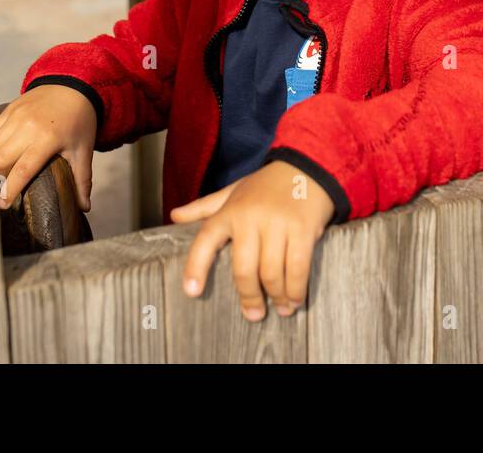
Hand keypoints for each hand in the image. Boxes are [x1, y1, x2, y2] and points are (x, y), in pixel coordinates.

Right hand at [0, 85, 96, 211]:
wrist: (73, 86)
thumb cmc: (79, 121)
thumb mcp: (83, 150)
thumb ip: (82, 180)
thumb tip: (84, 207)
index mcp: (47, 139)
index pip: (22, 170)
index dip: (10, 189)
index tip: (3, 204)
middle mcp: (27, 127)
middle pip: (0, 158)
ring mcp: (15, 116)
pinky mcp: (8, 109)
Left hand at [171, 161, 335, 321]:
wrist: (307, 168)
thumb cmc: (266, 185)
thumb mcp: (234, 191)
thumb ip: (205, 206)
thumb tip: (175, 215)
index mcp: (229, 211)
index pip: (206, 240)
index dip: (196, 267)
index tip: (191, 292)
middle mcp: (250, 218)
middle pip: (244, 269)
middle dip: (250, 297)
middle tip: (254, 314)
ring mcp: (277, 224)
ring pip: (271, 273)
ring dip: (277, 296)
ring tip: (281, 308)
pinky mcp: (302, 229)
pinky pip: (297, 268)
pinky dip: (296, 289)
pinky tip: (295, 299)